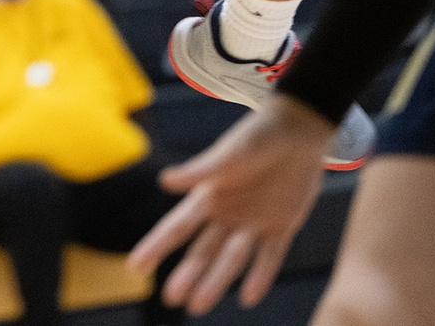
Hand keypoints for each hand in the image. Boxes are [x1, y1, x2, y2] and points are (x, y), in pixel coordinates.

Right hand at [132, 98, 330, 314]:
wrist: (298, 129)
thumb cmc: (257, 135)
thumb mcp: (228, 154)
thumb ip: (200, 171)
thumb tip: (164, 181)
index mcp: (208, 194)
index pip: (177, 227)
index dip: (156, 246)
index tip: (136, 267)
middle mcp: (227, 213)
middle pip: (202, 250)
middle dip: (187, 275)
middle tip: (172, 299)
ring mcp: (254, 222)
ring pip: (231, 259)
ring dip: (216, 282)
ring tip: (198, 306)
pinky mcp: (282, 226)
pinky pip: (269, 258)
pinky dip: (260, 277)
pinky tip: (248, 298)